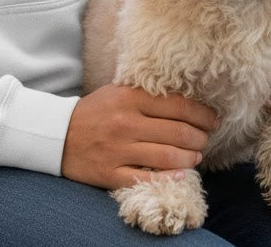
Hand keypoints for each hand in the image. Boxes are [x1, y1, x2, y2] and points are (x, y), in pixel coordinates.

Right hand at [61, 84, 217, 189]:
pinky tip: (182, 174)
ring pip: (167, 157)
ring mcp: (118, 150)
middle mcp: (126, 122)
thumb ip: (147, 93)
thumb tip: (186, 96)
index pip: (177, 105)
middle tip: (206, 138)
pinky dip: (169, 178)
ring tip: (197, 156)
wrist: (58, 135)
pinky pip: (146, 179)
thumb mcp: (118, 91)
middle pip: (177, 132)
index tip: (212, 119)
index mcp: (130, 98)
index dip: (201, 114)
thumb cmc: (95, 111)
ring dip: (190, 158)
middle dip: (200, 137)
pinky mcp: (110, 173)